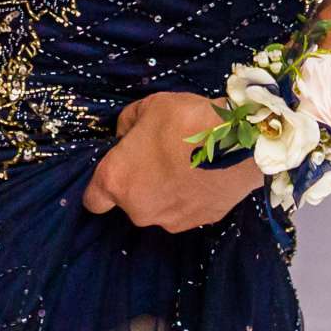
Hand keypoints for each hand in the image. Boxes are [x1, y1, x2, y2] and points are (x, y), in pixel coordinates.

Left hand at [82, 92, 262, 228]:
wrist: (238, 144)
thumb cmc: (184, 121)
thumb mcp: (147, 107)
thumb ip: (128, 125)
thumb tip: (126, 138)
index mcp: (118, 182)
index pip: (93, 200)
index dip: (101, 187)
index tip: (115, 171)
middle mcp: (140, 210)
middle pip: (130, 202)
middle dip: (139, 183)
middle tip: (157, 156)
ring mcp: (172, 220)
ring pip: (159, 207)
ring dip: (165, 192)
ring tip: (185, 164)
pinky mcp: (201, 222)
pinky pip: (186, 209)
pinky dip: (189, 196)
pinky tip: (203, 174)